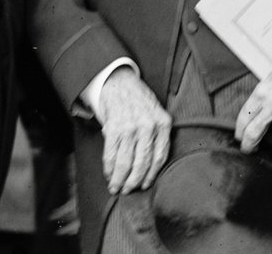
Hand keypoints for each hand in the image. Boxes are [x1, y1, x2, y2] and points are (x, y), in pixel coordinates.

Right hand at [98, 67, 171, 193]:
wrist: (118, 80)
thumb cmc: (138, 99)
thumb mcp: (155, 113)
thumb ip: (156, 136)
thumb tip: (148, 167)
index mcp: (163, 123)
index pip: (160, 158)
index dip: (151, 176)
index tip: (144, 185)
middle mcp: (149, 126)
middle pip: (142, 163)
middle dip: (134, 181)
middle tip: (128, 191)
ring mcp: (130, 126)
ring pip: (126, 162)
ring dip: (119, 178)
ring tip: (116, 187)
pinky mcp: (114, 126)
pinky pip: (111, 153)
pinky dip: (108, 167)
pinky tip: (108, 174)